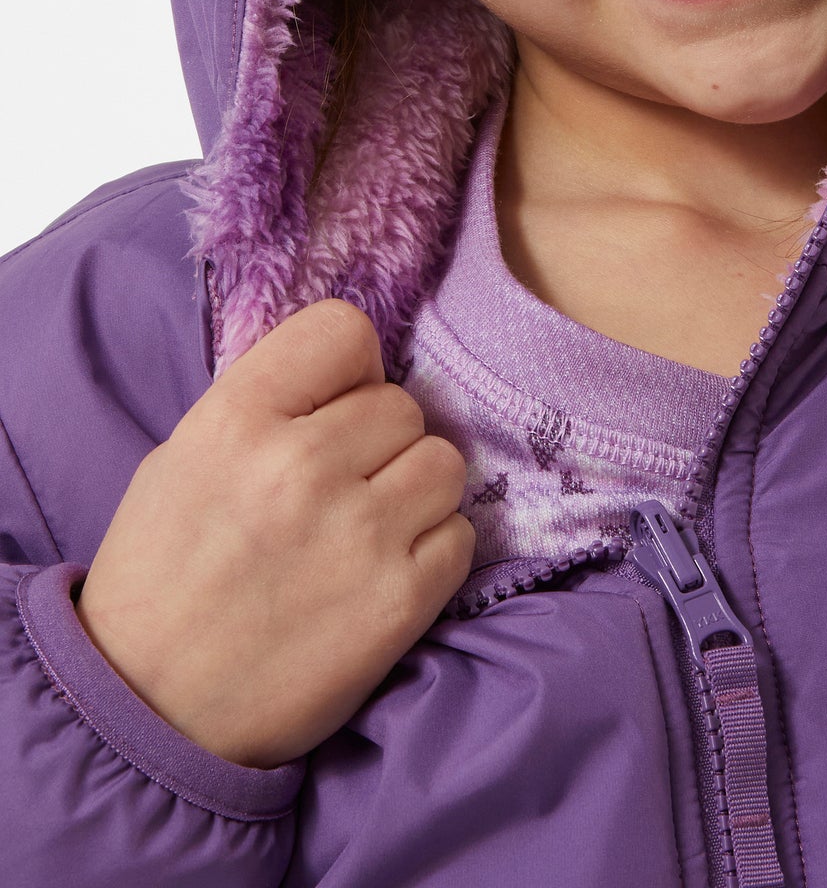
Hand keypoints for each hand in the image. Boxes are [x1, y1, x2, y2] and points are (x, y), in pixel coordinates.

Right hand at [75, 297, 473, 767]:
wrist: (149, 713)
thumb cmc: (162, 579)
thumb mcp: (185, 459)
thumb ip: (268, 406)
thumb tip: (353, 379)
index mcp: (238, 420)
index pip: (343, 331)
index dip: (349, 369)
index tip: (336, 405)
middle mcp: (302, 466)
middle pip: (402, 405)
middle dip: (378, 443)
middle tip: (340, 488)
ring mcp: (359, 534)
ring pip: (443, 463)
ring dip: (414, 492)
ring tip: (367, 530)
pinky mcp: (400, 600)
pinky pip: (459, 535)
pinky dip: (431, 552)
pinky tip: (382, 574)